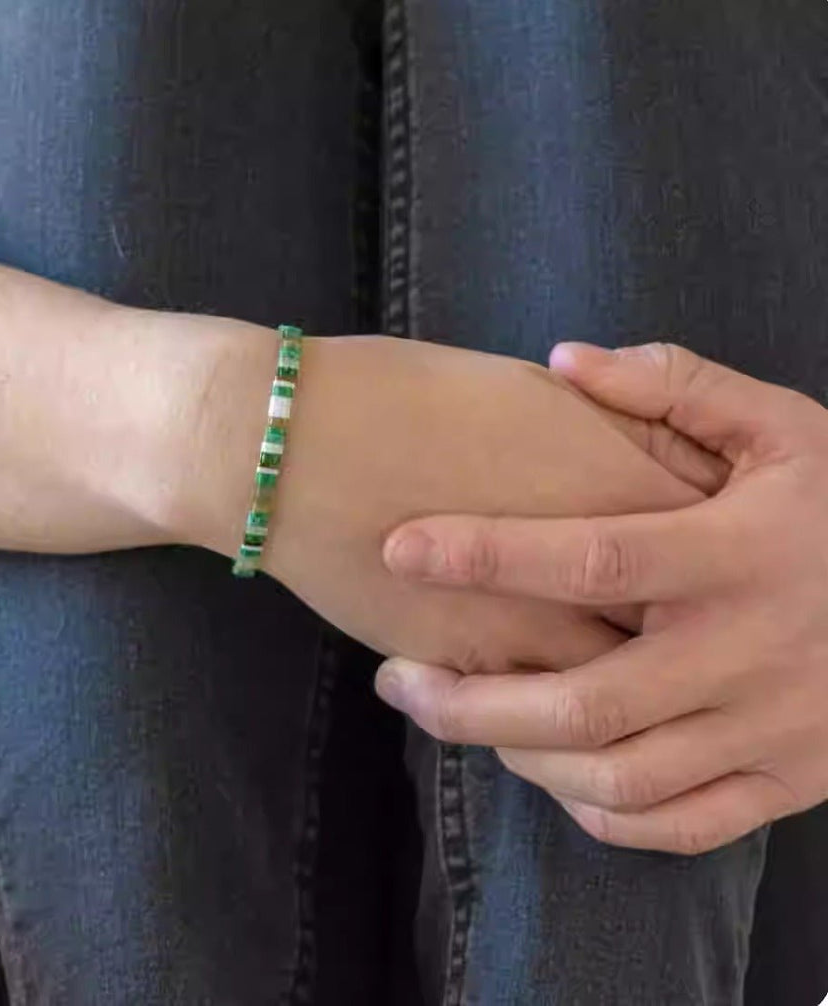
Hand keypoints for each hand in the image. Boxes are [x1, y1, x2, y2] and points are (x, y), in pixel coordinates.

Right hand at [191, 333, 718, 673]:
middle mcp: (590, 579)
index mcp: (618, 492)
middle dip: (686, 632)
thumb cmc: (405, 396)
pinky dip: (545, 704)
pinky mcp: (465, 667)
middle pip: (676, 629)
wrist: (292, 448)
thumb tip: (658, 460)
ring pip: (609, 689)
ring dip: (619, 684)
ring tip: (616, 669)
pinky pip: (532, 709)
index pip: (713, 539)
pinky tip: (536, 687)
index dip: (719, 548)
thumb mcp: (532, 391)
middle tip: (677, 625)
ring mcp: (527, 632)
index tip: (707, 548)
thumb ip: (618, 428)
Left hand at [377, 342, 827, 853]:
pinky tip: (551, 772)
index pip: (592, 556)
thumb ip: (680, 387)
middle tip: (396, 679)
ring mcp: (770, 732)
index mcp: (738, 554)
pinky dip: (601, 812)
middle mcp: (747, 654)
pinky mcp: (787, 782)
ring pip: (619, 776)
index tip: (402, 545)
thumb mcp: (788, 428)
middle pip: (585, 702)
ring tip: (457, 717)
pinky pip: (678, 826)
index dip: (487, 553)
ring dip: (519, 756)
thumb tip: (566, 359)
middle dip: (469, 701)